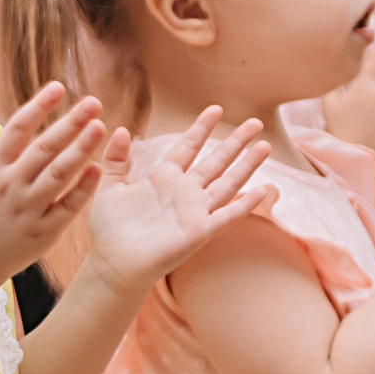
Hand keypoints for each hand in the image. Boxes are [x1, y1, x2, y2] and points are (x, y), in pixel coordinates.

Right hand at [0, 83, 111, 286]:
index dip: (39, 106)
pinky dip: (82, 189)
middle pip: (44, 148)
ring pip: (59, 175)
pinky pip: (67, 208)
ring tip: (101, 127)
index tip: (59, 86)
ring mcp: (27, 210)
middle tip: (94, 102)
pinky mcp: (43, 233)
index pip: (17, 130)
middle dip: (69, 123)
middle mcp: (11, 187)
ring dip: (80, 150)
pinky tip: (98, 168)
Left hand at [77, 107, 272, 293]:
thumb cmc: (109, 231)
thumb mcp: (109, 188)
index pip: (188, 147)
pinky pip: (227, 215)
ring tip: (265, 147)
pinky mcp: (200, 232)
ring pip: (228, 183)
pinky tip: (263, 189)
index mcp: (163, 178)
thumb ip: (115, 159)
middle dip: (235, 142)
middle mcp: (183, 192)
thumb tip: (120, 130)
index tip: (216, 108)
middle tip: (256, 123)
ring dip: (247, 166)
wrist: (113, 264)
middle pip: (216, 161)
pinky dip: (245, 204)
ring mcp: (194, 211)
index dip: (202, 128)